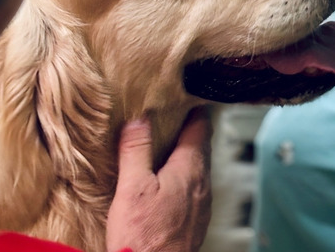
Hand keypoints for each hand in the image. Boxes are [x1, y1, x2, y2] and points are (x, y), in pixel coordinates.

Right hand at [105, 108, 213, 251]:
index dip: (195, 111)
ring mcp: (202, 204)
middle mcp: (202, 184)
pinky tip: (168, 185)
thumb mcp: (132, 187)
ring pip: (198, 170)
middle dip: (190, 132)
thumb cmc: (143, 236)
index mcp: (190, 169)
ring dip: (187, 157)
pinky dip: (184, 178)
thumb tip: (139, 119)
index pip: (200, 129)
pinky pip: (194, 189)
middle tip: (177, 118)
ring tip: (170, 149)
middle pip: (201, 148)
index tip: (190, 98)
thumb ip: (136, 150)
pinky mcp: (195, 221)